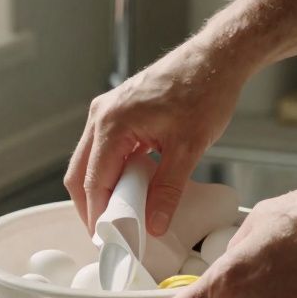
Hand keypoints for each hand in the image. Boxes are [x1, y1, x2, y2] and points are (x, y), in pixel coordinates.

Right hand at [64, 46, 244, 234]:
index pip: (92, 181)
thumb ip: (167, 190)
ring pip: (89, 161)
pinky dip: (110, 171)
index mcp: (112, 123)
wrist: (217, 58)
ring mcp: (108, 111)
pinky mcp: (119, 111)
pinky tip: (130, 188)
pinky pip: (103, 148)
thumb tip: (153, 224)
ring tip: (120, 216)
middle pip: (80, 172)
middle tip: (107, 234)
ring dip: (100, 189)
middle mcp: (102, 115)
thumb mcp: (188, 149)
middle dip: (90, 206)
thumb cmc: (204, 90)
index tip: (106, 240)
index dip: (97, 215)